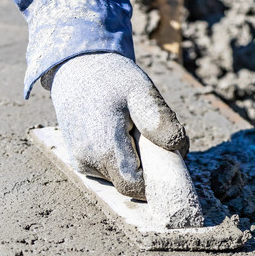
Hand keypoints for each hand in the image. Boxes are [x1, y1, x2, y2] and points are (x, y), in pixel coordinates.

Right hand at [43, 52, 188, 198]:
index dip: (154, 180)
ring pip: (117, 178)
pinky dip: (119, 159)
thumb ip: (159, 120)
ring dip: (131, 162)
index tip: (166, 161)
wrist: (77, 68)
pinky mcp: (79, 161)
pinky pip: (107, 171)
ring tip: (130, 131)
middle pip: (127, 183)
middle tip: (149, 139)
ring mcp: (82, 163)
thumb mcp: (141, 91)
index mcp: (105, 148)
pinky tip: (118, 135)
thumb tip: (178, 148)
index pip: (135, 187)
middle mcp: (89, 161)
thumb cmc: (111, 78)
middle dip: (144, 169)